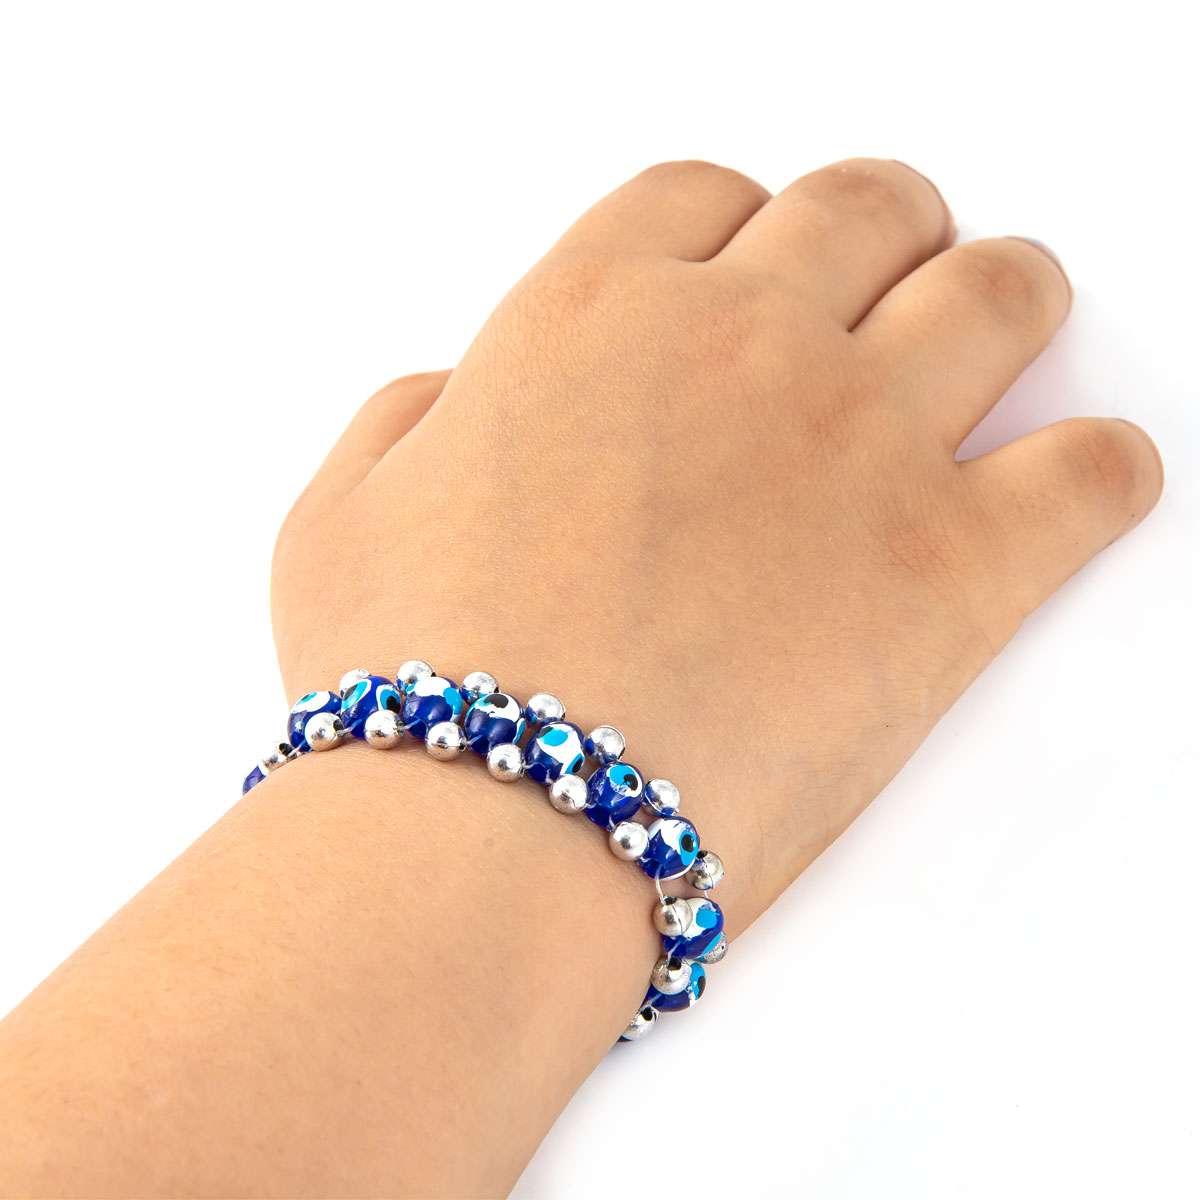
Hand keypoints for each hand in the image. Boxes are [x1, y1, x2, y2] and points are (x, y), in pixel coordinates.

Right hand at [271, 158, 1160, 928]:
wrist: (491, 829)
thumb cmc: (405, 685)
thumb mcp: (340, 518)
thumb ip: (406, 426)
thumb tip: (451, 399)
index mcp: (594, 316)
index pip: (701, 195)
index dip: (735, 222)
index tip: (753, 260)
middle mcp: (740, 345)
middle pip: (866, 210)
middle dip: (884, 227)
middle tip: (894, 268)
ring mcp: (858, 446)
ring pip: (997, 296)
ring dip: (1007, 295)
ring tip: (1004, 323)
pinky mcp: (947, 573)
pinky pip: (1091, 477)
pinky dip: (1102, 470)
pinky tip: (1085, 481)